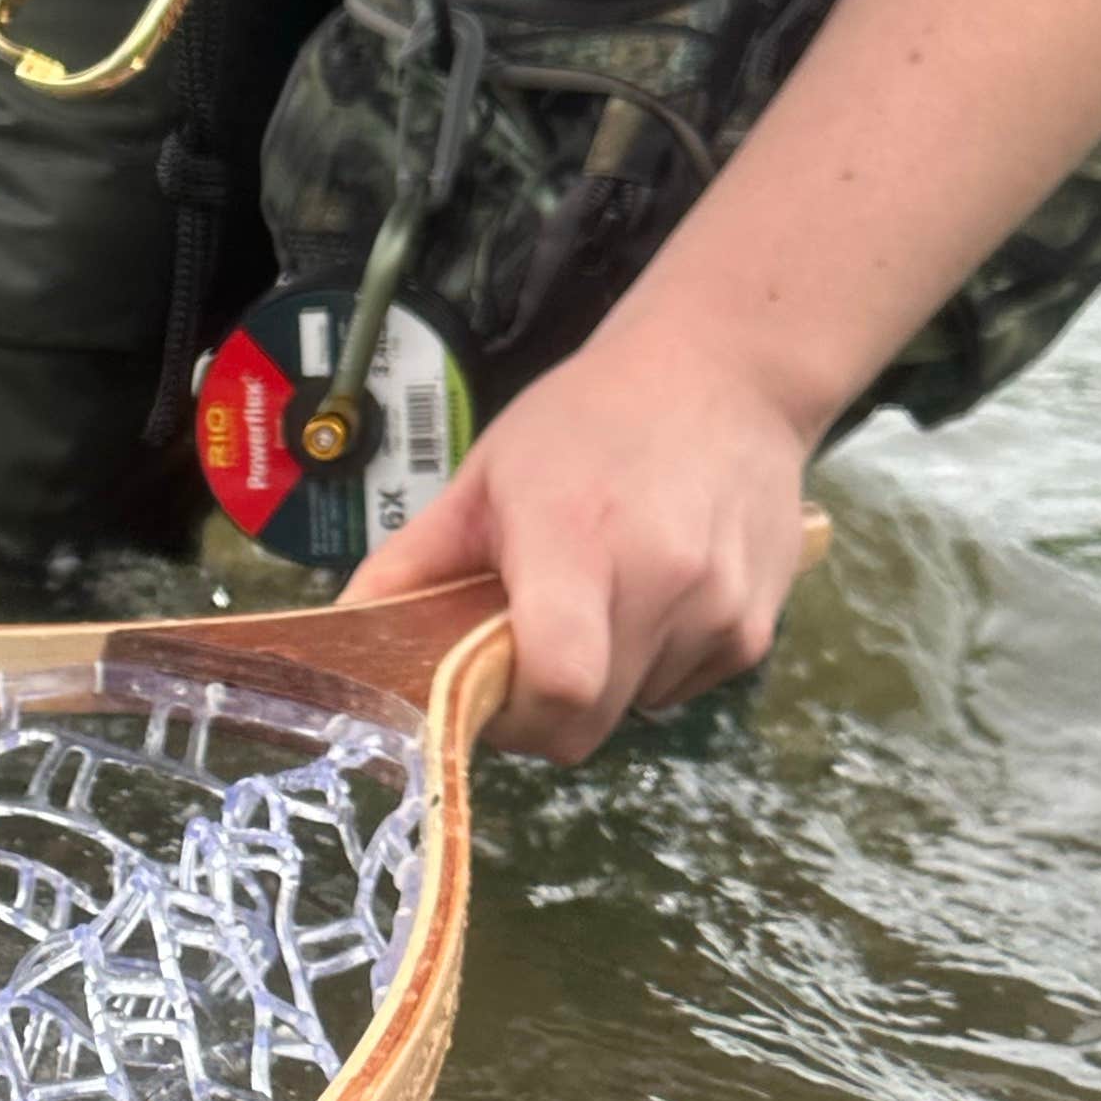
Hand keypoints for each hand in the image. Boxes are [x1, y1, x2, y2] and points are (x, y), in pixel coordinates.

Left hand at [348, 310, 814, 760]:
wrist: (726, 376)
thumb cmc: (590, 420)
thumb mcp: (486, 476)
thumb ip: (412, 563)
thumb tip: (343, 633)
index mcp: (579, 540)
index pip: (558, 687)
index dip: (511, 717)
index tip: (485, 687)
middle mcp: (663, 582)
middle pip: (587, 724)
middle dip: (543, 711)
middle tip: (525, 649)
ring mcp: (720, 611)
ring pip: (633, 709)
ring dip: (601, 681)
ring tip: (597, 598)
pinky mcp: (756, 631)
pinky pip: (682, 689)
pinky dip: (653, 665)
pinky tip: (651, 594)